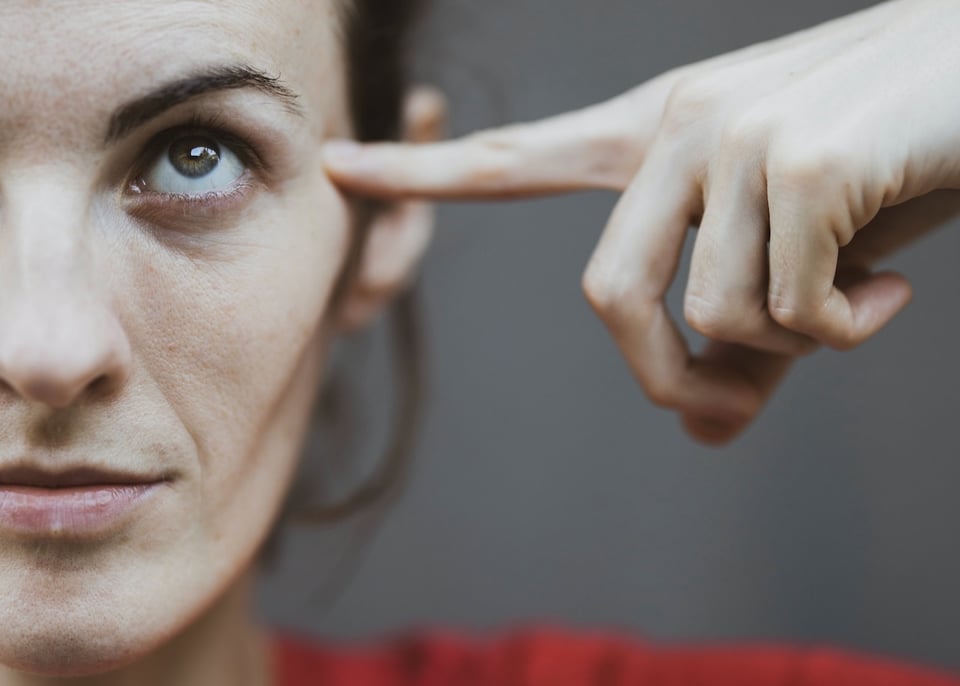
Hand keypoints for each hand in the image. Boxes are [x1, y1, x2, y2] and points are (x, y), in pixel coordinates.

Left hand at [322, 0, 959, 444]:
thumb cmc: (884, 160)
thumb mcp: (793, 254)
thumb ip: (740, 343)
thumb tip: (706, 435)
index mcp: (652, 135)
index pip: (512, 156)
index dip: (420, 168)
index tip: (335, 163)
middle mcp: (677, 127)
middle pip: (606, 299)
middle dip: (668, 376)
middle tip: (736, 400)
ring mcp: (733, 139)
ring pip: (714, 316)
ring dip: (789, 346)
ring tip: (852, 301)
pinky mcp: (799, 163)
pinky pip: (791, 313)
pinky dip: (843, 332)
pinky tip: (890, 289)